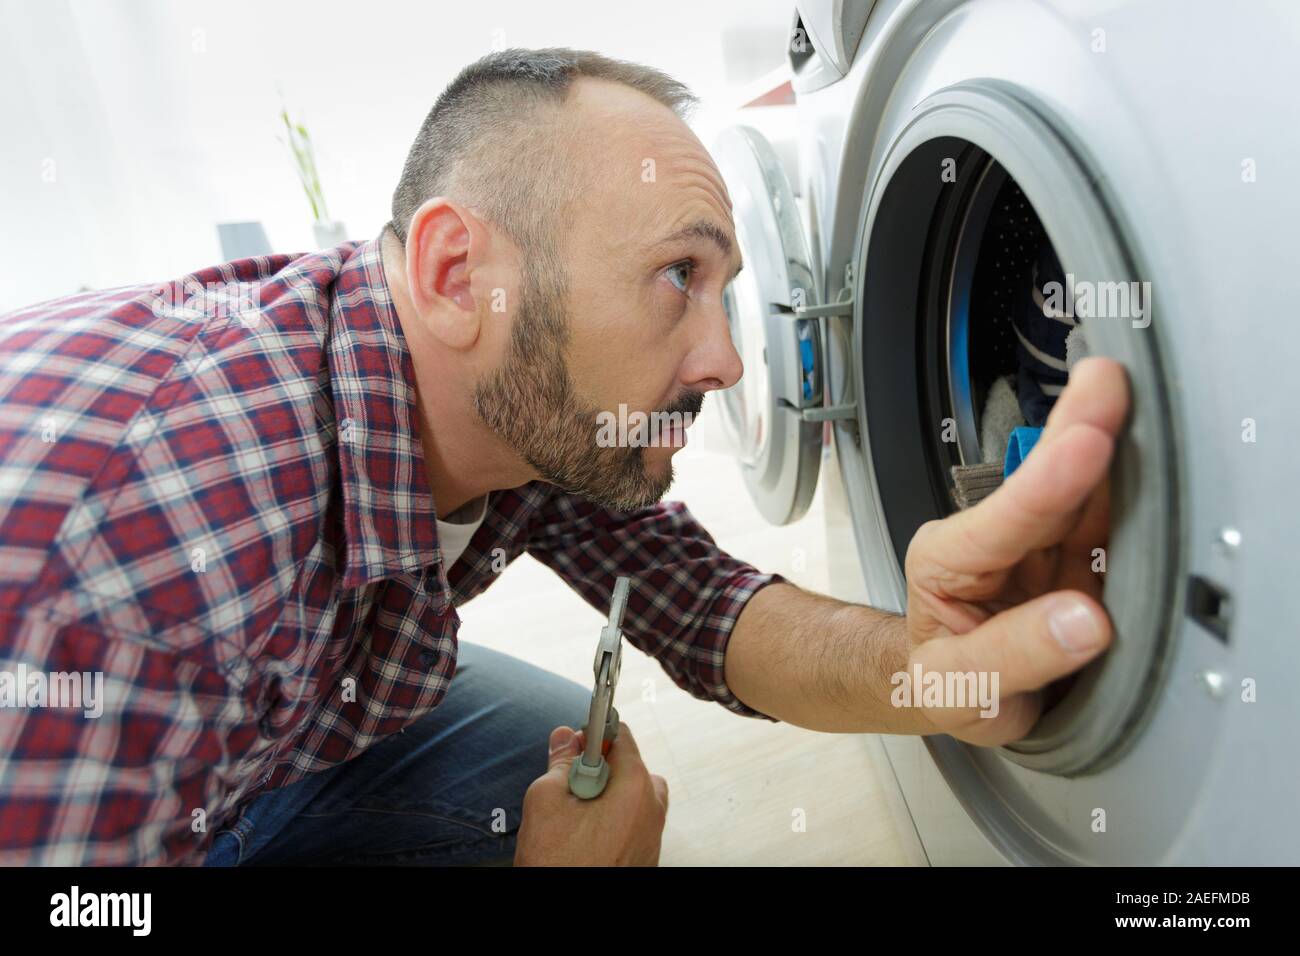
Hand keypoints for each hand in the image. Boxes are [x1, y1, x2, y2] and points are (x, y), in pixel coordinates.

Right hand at [514, 722, 668, 865]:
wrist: (568, 917)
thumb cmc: (560, 864)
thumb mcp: (546, 800)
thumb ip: (559, 762)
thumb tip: (564, 737)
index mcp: (636, 787)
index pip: (622, 736)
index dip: (594, 735)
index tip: (575, 742)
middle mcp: (653, 809)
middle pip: (630, 768)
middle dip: (600, 770)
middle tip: (569, 787)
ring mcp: (652, 836)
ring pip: (630, 798)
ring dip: (605, 798)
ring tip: (574, 817)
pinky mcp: (645, 856)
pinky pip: (631, 824)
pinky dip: (611, 822)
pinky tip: (583, 837)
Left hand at [902, 357, 1129, 745]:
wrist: (954, 696)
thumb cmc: (944, 681)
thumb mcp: (957, 685)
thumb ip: (1013, 655)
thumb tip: (1084, 622)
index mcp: (951, 557)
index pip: (1004, 517)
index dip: (1048, 480)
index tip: (1084, 443)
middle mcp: (1000, 539)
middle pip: (1047, 485)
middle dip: (1080, 429)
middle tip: (1109, 383)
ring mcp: (1046, 547)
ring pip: (1089, 494)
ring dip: (1120, 451)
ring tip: (1144, 406)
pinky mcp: (1085, 561)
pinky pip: (1120, 527)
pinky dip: (1145, 498)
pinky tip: (1164, 462)